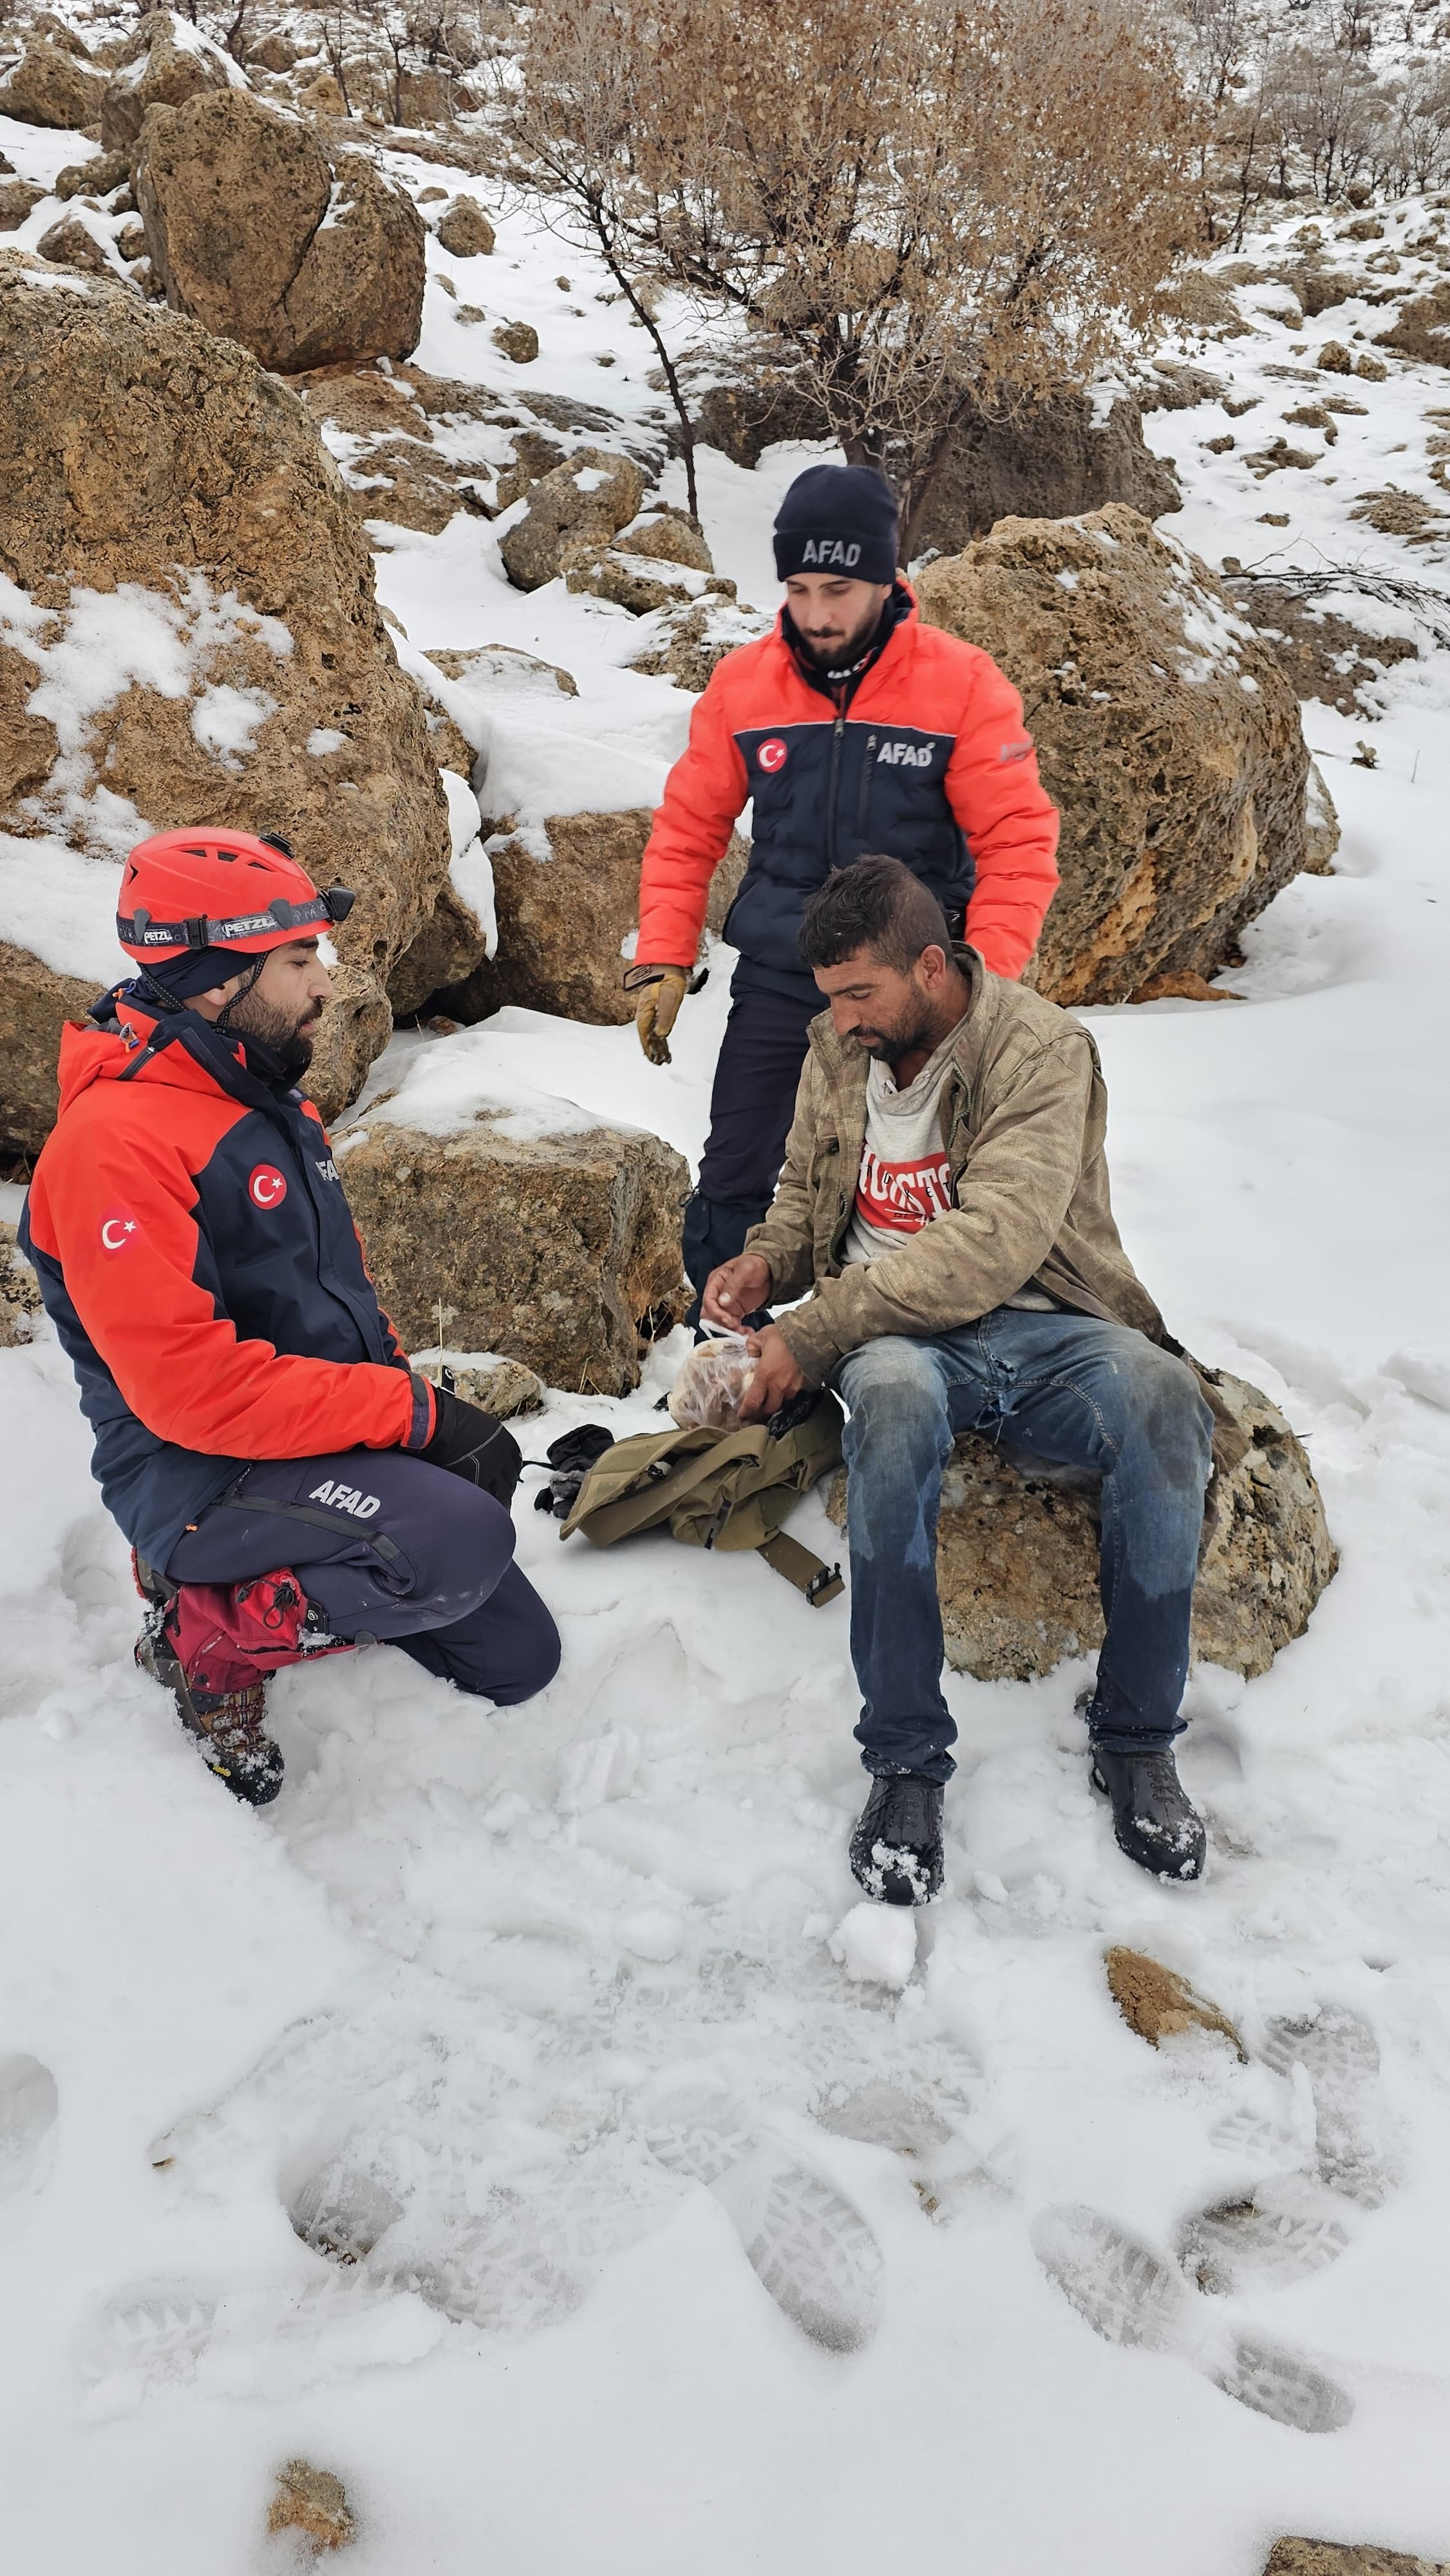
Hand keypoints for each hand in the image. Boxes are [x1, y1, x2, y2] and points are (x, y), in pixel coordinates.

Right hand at [417, 1384, 521, 1506]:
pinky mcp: (476, 1480)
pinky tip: (483, 1509)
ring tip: (498, 1509)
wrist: (439, 1423)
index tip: (510, 1479)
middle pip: (510, 1478)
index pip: (515, 1462)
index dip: (511, 1473)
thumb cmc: (452, 1418)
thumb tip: (484, 1448)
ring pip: (501, 1490)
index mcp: (504, 1440)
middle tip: (506, 1498)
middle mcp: (501, 1456)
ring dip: (501, 1500)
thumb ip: (486, 1439)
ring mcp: (490, 1469)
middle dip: (508, 1489)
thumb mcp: (479, 1425)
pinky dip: (485, 1503)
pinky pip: (485, 1496)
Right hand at [632, 965, 688, 1065]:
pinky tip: (663, 1042)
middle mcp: (645, 1012)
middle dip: (653, 1050)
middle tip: (660, 1062)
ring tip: (664, 1057)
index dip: (649, 1048)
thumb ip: (665, 1016)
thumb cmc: (668, 978)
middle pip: (648, 1036)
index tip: (654, 1059)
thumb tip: (661, 1034)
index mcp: (644, 1011)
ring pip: (652, 1032)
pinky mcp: (658, 1008)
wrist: (668, 963)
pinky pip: (657, 1025)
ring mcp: (651, 1010)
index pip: (645, 1035)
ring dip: (658, 1045)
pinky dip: (661, 1035)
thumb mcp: (669, 997)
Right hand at [701, 1251, 770, 1328]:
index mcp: (715, 1281)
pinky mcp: (735, 1311)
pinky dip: (737, 1330)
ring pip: (720, 1322)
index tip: (727, 1319)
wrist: (769, 1270)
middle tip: (735, 1326)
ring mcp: (726, 1304)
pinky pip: (731, 1324)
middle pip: (710, 1314)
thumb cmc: (755, 1264)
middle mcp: (718, 1294)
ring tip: (744, 1331)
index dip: (715, 1312)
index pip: (708, 1300)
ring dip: (729, 1329)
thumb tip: (722, 1302)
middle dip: (721, 1323)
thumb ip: (733, 1285)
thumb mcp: (745, 1270)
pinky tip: (747, 1331)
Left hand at [739, 1323, 805, 1422]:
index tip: (742, 1416)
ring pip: (784, 1402)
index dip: (746, 1412)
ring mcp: (795, 1386)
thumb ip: (752, 1348)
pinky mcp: (806, 1383)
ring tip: (773, 1398)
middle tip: (757, 1410)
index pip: (753, 1401)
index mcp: (765, 1376)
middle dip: (762, 1412)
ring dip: (777, 1402)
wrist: (810, 1333)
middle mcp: (779, 1386)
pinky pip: (796, 1393)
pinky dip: (790, 1393)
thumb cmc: (783, 1334)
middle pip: (770, 1409)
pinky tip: (787, 1387)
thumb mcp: (760, 1337)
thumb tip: (752, 1354)